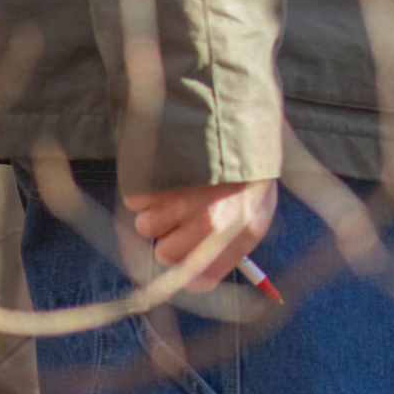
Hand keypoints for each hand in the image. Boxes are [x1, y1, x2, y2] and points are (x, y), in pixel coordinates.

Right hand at [120, 178, 276, 293]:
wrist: (238, 113)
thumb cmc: (247, 163)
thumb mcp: (258, 203)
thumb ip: (233, 244)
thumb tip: (199, 280)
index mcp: (245, 231)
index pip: (201, 279)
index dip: (188, 271)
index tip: (185, 262)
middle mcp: (214, 224)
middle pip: (166, 255)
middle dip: (170, 235)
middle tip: (184, 210)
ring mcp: (185, 203)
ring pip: (146, 227)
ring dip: (156, 210)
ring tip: (180, 186)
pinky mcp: (161, 182)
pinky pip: (135, 201)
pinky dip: (145, 190)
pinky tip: (168, 174)